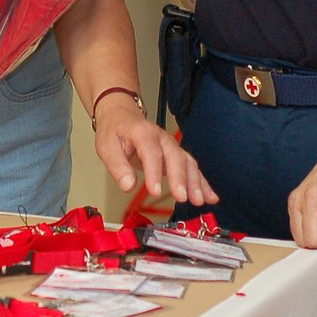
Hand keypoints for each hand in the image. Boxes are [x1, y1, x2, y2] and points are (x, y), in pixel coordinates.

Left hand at [92, 95, 216, 204]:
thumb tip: (127, 185)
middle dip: (180, 178)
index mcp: (142, 133)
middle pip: (175, 157)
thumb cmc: (115, 130)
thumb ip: (117, 166)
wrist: (122, 116)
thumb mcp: (106, 146)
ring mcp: (171, 146)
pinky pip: (192, 168)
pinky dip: (202, 183)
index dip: (154, 172)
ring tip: (199, 200)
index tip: (155, 190)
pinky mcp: (176, 156)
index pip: (151, 152)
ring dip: (195, 182)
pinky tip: (209, 197)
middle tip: (182, 197)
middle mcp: (161, 138)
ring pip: (187, 162)